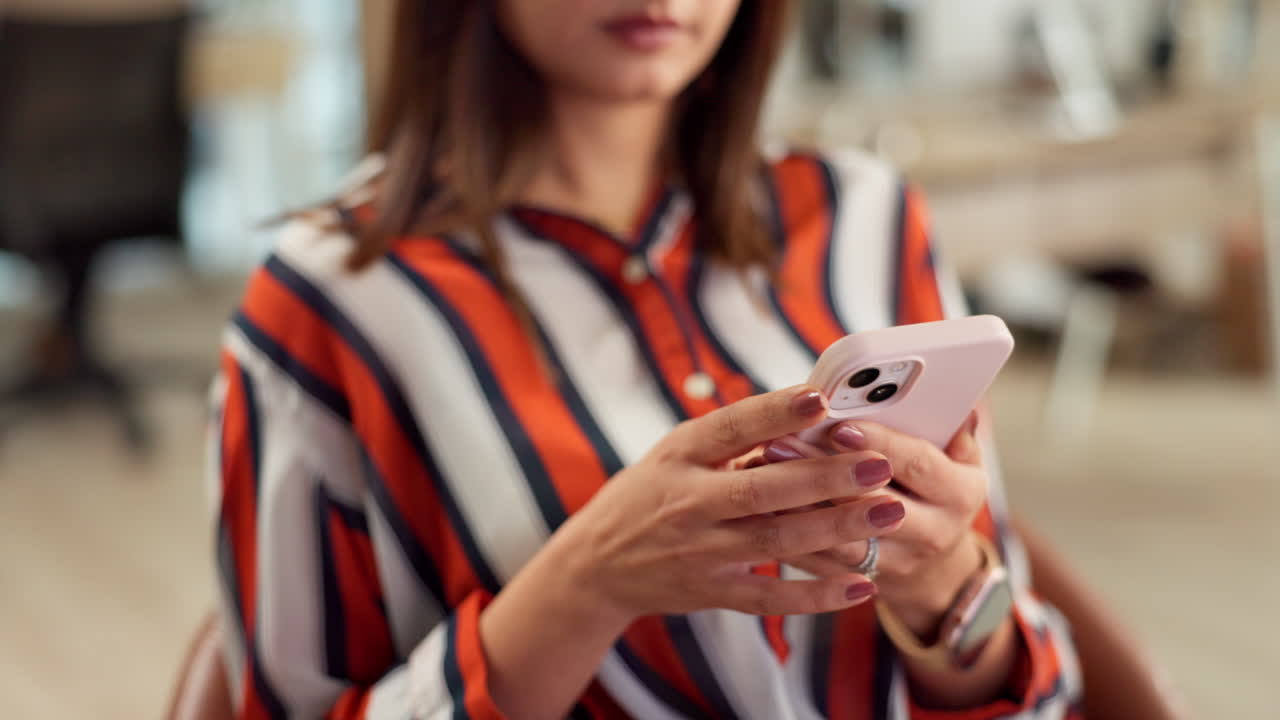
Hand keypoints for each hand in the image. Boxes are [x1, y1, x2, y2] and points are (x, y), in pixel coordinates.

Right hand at [556, 385, 906, 620]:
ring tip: (889, 513)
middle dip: (826, 477)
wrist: (597, 563)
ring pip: (776, 541)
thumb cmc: (650, 494)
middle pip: (763, 489)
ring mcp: (699, 551)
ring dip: (836, 529)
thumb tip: (809, 406)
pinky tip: (862, 585)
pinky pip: (770, 595)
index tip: (820, 398)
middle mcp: (688, 502)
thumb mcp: (676, 452)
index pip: (731, 427)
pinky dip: (817, 595)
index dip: (774, 412)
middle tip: (879, 464)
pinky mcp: (711, 592)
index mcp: (680, 454)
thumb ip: (733, 436)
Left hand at [762, 412, 987, 635]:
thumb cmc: (940, 494)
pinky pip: (819, 561)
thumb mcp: (962, 462)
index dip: (879, 443)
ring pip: (841, 536)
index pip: (918, 465)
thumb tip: (958, 399)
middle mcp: (933, 533)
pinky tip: (758, 505)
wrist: (936, 570)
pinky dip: (788, 532)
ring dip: (797, 504)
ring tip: (761, 469)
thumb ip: (955, 429)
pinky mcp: (862, 580)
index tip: (839, 425)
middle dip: (822, 470)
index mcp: (959, 495)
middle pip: (872, 501)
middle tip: (780, 441)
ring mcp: (897, 562)